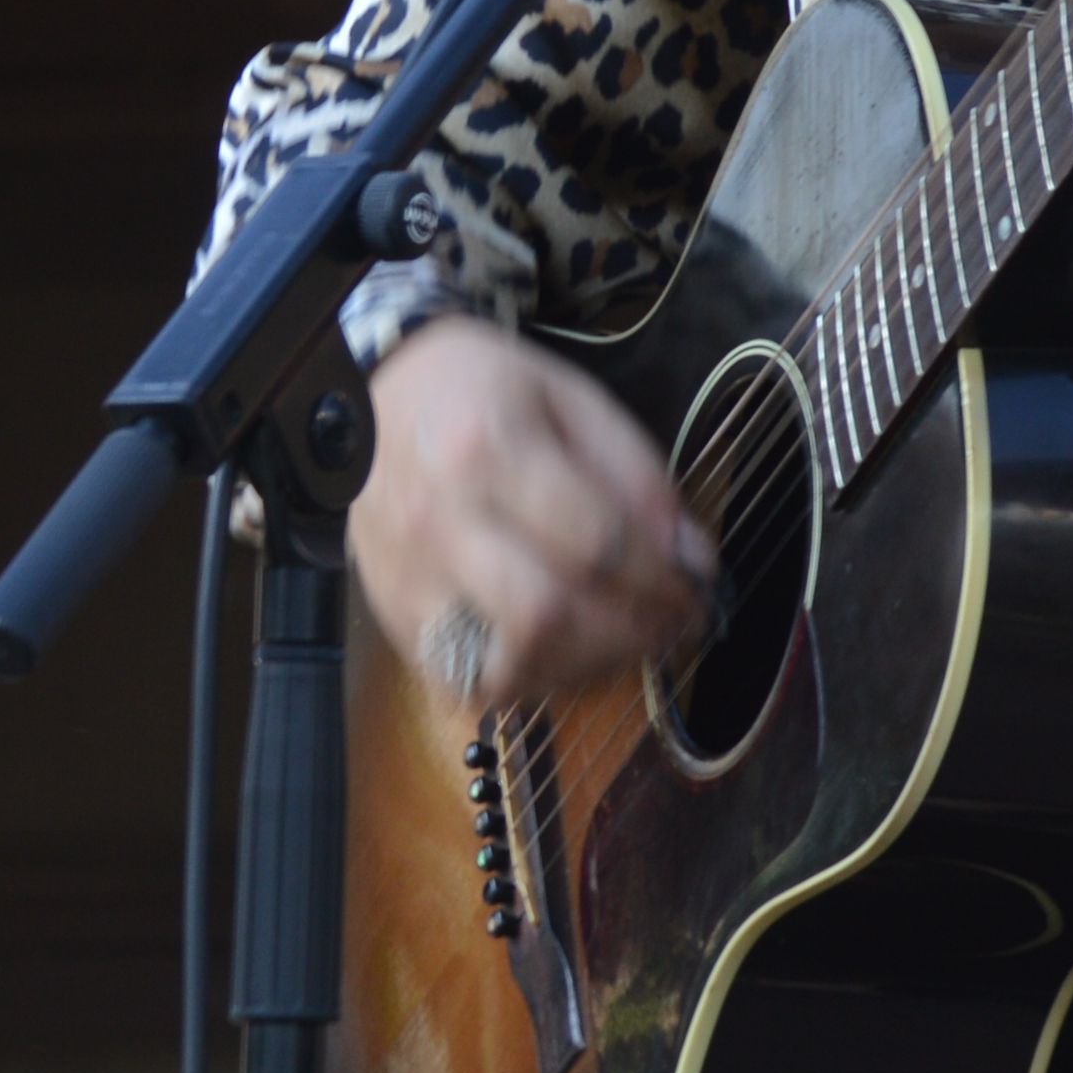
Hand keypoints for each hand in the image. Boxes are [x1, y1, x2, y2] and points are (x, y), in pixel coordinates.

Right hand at [356, 318, 713, 713]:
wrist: (375, 402)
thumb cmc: (483, 392)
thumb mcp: (573, 400)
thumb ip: (637, 476)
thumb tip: (691, 559)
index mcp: (485, 452)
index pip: (593, 543)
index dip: (659, 579)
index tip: (697, 587)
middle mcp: (437, 523)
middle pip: (547, 615)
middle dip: (630, 632)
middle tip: (674, 624)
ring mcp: (407, 578)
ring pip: (505, 664)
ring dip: (586, 666)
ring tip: (628, 640)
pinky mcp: (394, 616)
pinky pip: (467, 680)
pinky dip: (528, 680)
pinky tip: (564, 651)